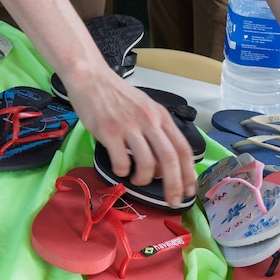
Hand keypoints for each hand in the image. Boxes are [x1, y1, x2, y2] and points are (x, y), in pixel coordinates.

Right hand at [66, 69, 195, 208]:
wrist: (91, 78)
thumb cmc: (117, 95)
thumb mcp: (145, 107)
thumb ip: (157, 129)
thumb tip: (165, 162)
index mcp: (161, 116)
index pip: (183, 149)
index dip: (188, 174)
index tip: (188, 191)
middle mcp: (149, 121)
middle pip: (169, 160)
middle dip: (174, 186)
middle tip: (172, 201)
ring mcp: (129, 126)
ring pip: (147, 164)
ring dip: (144, 180)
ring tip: (137, 179)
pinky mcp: (109, 132)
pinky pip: (122, 162)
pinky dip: (123, 172)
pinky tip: (120, 169)